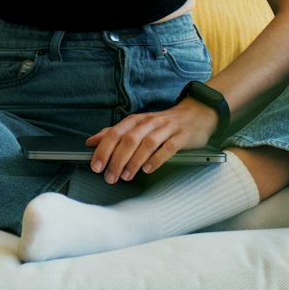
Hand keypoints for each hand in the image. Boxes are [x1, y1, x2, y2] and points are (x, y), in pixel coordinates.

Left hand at [85, 97, 218, 183]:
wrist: (197, 113)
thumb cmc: (163, 124)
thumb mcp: (138, 126)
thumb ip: (115, 133)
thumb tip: (91, 142)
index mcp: (137, 120)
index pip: (116, 133)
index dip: (104, 149)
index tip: (95, 166)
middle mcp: (150, 122)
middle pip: (130, 139)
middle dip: (117, 159)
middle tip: (110, 176)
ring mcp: (167, 128)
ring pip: (148, 143)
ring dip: (134, 161)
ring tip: (126, 176)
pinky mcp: (182, 136)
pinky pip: (168, 147)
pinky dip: (157, 159)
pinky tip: (148, 169)